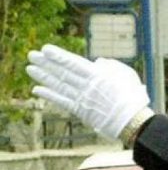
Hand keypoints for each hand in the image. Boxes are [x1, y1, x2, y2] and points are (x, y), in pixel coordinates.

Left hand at [26, 44, 149, 140]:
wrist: (133, 120)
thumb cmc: (133, 96)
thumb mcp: (127, 75)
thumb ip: (111, 66)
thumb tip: (98, 62)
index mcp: (97, 75)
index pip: (73, 62)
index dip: (58, 56)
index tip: (45, 49)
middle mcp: (86, 85)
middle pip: (62, 72)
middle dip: (46, 63)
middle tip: (31, 55)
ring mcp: (82, 98)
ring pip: (59, 85)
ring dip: (43, 77)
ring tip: (30, 69)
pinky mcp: (81, 111)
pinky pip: (62, 102)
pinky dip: (49, 96)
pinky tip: (37, 89)